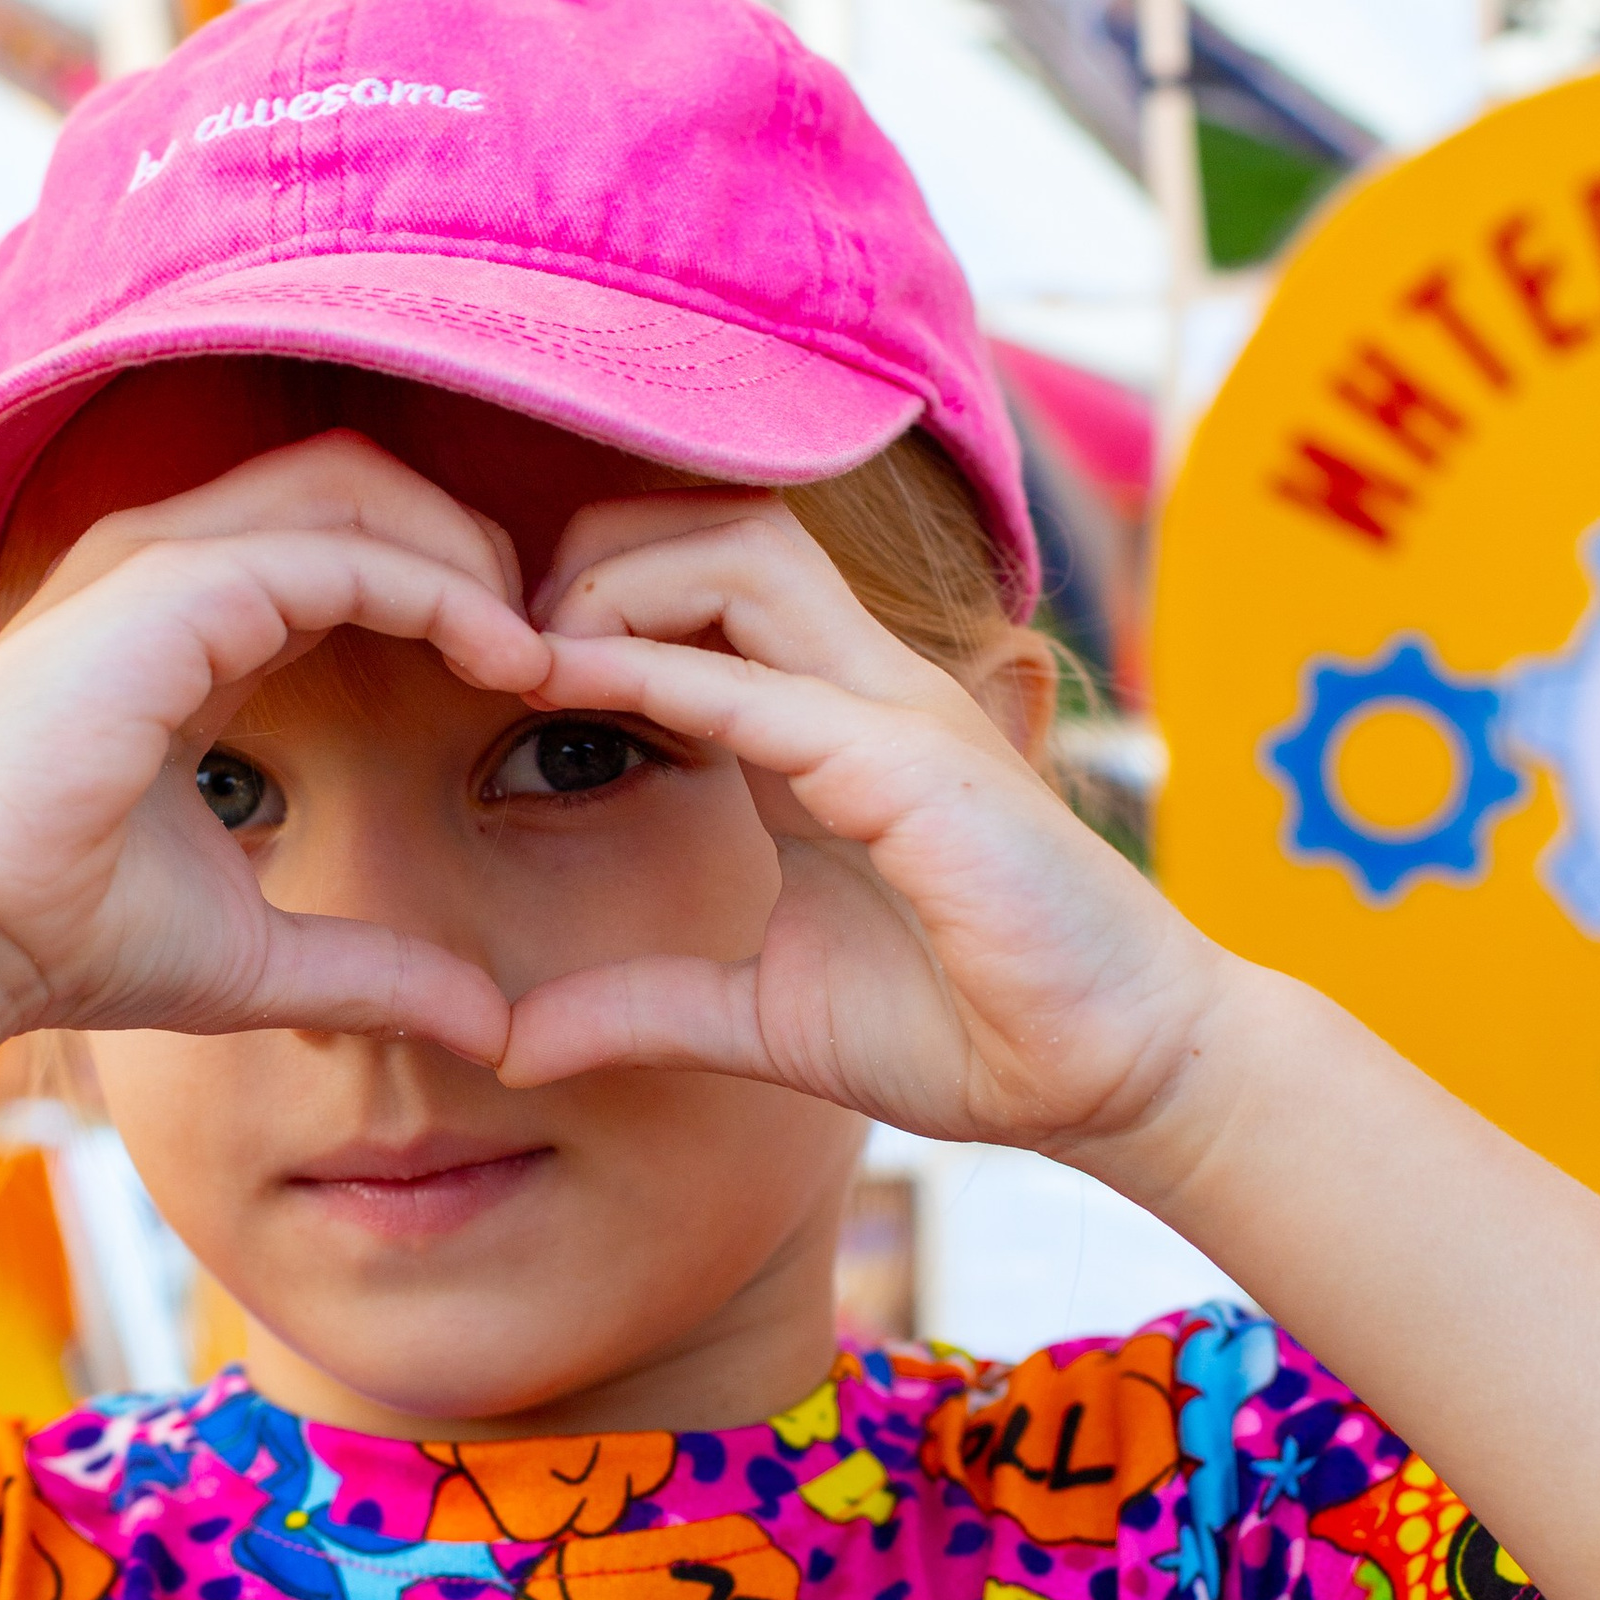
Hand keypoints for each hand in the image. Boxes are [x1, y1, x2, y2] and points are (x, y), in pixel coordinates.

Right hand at [0, 437, 548, 1060]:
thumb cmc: (65, 939)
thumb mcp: (259, 956)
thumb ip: (374, 971)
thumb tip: (489, 1029)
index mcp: (189, 625)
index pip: (348, 544)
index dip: (454, 591)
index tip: (537, 680)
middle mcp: (172, 566)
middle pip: (364, 484)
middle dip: (477, 544)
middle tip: (562, 643)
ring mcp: (164, 561)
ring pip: (361, 488)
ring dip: (471, 553)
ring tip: (542, 646)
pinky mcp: (171, 588)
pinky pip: (343, 551)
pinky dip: (441, 590)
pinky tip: (506, 658)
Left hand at [498, 496, 1215, 1157]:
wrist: (1114, 1075)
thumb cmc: (969, 1030)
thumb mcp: (760, 1017)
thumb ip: (642, 1008)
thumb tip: (513, 1046)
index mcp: (817, 726)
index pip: (698, 585)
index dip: (586, 601)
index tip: (485, 668)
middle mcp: (856, 688)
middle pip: (715, 523)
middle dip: (590, 550)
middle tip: (497, 640)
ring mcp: (893, 711)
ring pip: (744, 550)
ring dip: (618, 581)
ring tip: (531, 655)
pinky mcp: (914, 766)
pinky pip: (765, 684)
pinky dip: (658, 672)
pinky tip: (570, 686)